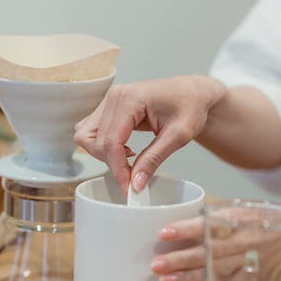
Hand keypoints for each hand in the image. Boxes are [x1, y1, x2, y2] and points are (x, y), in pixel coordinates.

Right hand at [74, 75, 225, 194]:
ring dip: (103, 154)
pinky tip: (124, 149)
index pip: (111, 141)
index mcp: (130, 99)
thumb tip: (135, 183)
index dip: (117, 169)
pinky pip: (92, 131)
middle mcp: (115, 96)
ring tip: (129, 159)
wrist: (193, 93)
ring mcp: (109, 100)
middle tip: (133, 175)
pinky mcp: (109, 107)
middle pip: (95, 141)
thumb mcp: (178, 136)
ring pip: (87, 136)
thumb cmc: (190, 106)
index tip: (129, 188)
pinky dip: (103, 146)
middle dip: (112, 163)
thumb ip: (154, 159)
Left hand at [150, 214, 280, 280]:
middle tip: (155, 264)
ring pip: (214, 273)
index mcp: (243, 221)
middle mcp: (245, 243)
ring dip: (187, 278)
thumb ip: (224, 217)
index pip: (210, 224)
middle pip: (207, 253)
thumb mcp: (251, 211)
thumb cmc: (276, 224)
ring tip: (164, 280)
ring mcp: (250, 264)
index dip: (186, 229)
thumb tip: (192, 222)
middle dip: (180, 259)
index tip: (164, 232)